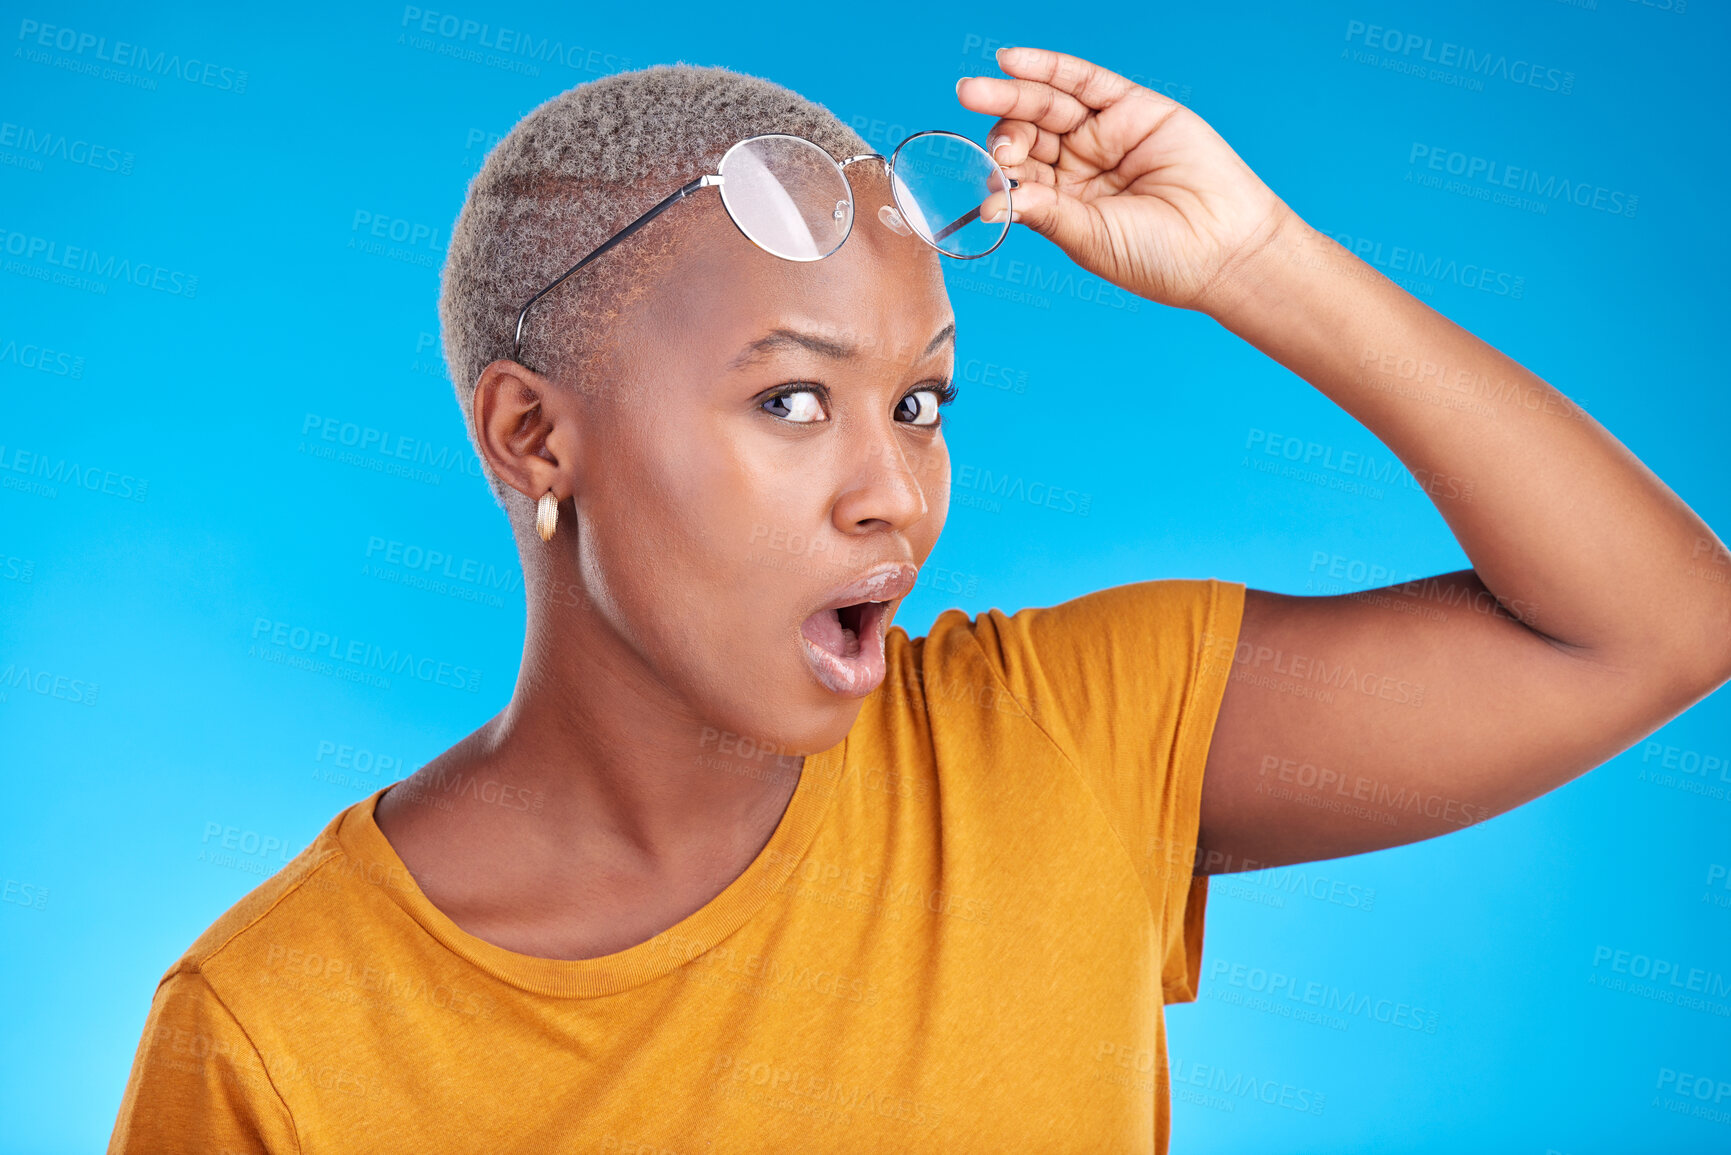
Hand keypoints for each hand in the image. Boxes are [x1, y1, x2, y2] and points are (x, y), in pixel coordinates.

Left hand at [957, 45, 1300, 314]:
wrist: (1224, 248)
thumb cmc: (1159, 257)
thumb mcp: (1090, 238)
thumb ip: (1044, 213)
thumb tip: (988, 205)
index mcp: (1064, 202)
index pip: (1019, 175)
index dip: (1000, 169)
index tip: (993, 175)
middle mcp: (1080, 165)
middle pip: (1028, 135)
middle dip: (1002, 130)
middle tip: (993, 140)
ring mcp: (1105, 134)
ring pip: (1049, 105)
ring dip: (1010, 94)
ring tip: (974, 91)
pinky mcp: (1133, 107)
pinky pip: (1084, 81)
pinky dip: (1048, 67)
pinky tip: (1011, 61)